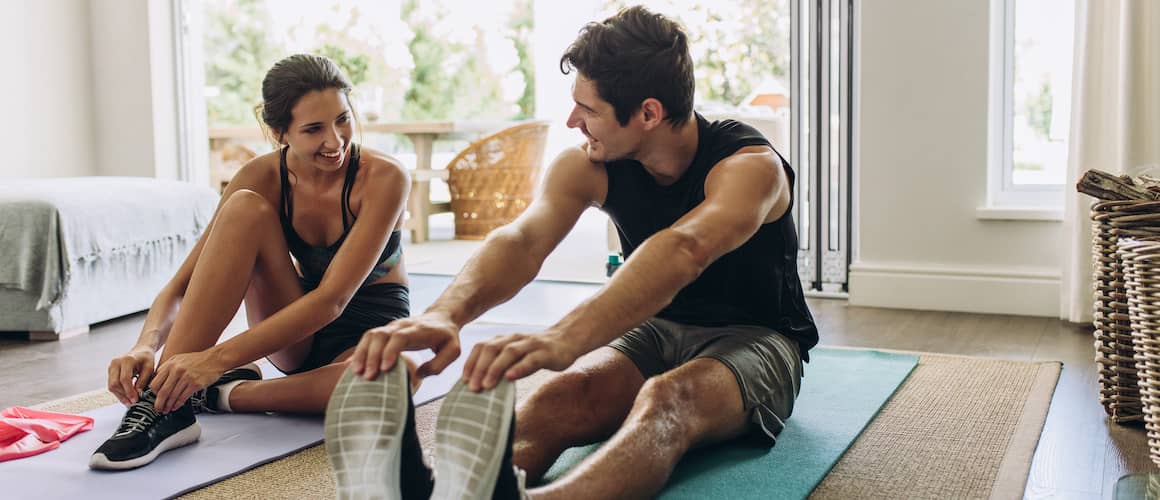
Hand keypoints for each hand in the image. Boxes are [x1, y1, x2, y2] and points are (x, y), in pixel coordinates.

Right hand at [107, 347, 156, 404]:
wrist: (141, 351)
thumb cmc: (147, 358)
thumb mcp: (149, 368)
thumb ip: (143, 381)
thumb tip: (137, 394)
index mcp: (127, 360)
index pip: (124, 379)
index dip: (129, 391)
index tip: (135, 399)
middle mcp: (116, 363)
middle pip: (114, 383)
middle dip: (123, 395)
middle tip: (132, 402)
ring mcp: (111, 367)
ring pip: (111, 386)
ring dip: (120, 396)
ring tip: (130, 402)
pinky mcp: (110, 372)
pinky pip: (112, 385)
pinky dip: (119, 392)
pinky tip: (126, 397)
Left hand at [149, 351, 226, 413]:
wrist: (215, 358)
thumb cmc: (198, 360)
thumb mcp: (179, 359)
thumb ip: (167, 368)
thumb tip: (157, 380)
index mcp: (170, 364)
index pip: (155, 383)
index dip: (153, 393)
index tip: (154, 398)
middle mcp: (177, 370)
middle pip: (162, 391)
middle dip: (158, 403)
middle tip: (158, 409)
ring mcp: (186, 377)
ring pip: (172, 396)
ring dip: (168, 406)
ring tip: (166, 410)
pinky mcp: (195, 384)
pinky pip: (183, 397)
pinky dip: (178, 404)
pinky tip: (176, 406)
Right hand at [351, 311, 460, 380]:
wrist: (441, 318)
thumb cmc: (447, 337)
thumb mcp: (453, 351)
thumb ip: (439, 364)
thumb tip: (419, 375)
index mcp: (418, 330)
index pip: (399, 337)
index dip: (390, 351)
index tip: (384, 368)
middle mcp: (401, 326)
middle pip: (380, 335)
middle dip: (372, 356)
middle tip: (368, 376)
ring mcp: (391, 327)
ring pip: (371, 335)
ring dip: (362, 353)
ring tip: (357, 372)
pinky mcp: (385, 332)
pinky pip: (368, 338)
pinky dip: (359, 351)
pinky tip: (352, 366)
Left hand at [463, 331, 577, 391]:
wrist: (568, 339)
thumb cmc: (538, 352)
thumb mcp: (517, 355)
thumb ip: (502, 365)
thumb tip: (482, 385)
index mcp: (505, 340)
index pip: (482, 347)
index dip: (471, 362)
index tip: (464, 380)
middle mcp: (515, 339)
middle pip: (492, 349)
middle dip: (479, 368)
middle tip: (472, 387)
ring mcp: (531, 345)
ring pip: (509, 353)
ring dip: (495, 369)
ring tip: (486, 385)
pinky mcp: (546, 353)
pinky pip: (531, 359)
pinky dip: (519, 368)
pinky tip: (510, 378)